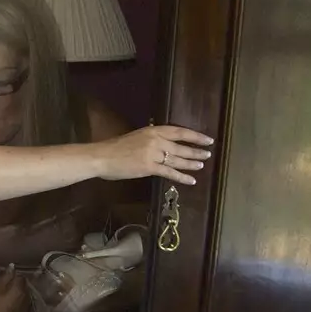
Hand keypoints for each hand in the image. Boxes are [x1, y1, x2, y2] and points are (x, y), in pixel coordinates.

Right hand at [0, 268, 28, 311]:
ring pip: (25, 298)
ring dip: (20, 295)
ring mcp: (25, 311)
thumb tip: (12, 268)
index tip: (7, 277)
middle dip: (18, 286)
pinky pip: (24, 307)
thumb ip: (5, 277)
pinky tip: (11, 306)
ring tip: (9, 295)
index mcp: (20, 292)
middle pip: (25, 288)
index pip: (21, 278)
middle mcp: (26, 300)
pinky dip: (19, 304)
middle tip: (8, 286)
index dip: (14, 276)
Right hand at [95, 125, 212, 184]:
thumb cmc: (115, 148)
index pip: (179, 131)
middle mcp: (156, 140)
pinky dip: (182, 177)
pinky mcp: (149, 168)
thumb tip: (162, 145)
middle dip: (196, 151)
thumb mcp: (136, 137)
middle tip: (207, 154)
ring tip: (201, 165)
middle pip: (181, 147)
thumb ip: (150, 140)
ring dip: (191, 163)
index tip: (207, 140)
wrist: (102, 157)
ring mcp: (153, 154)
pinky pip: (169, 172)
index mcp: (153, 130)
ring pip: (177, 159)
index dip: (195, 136)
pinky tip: (191, 180)